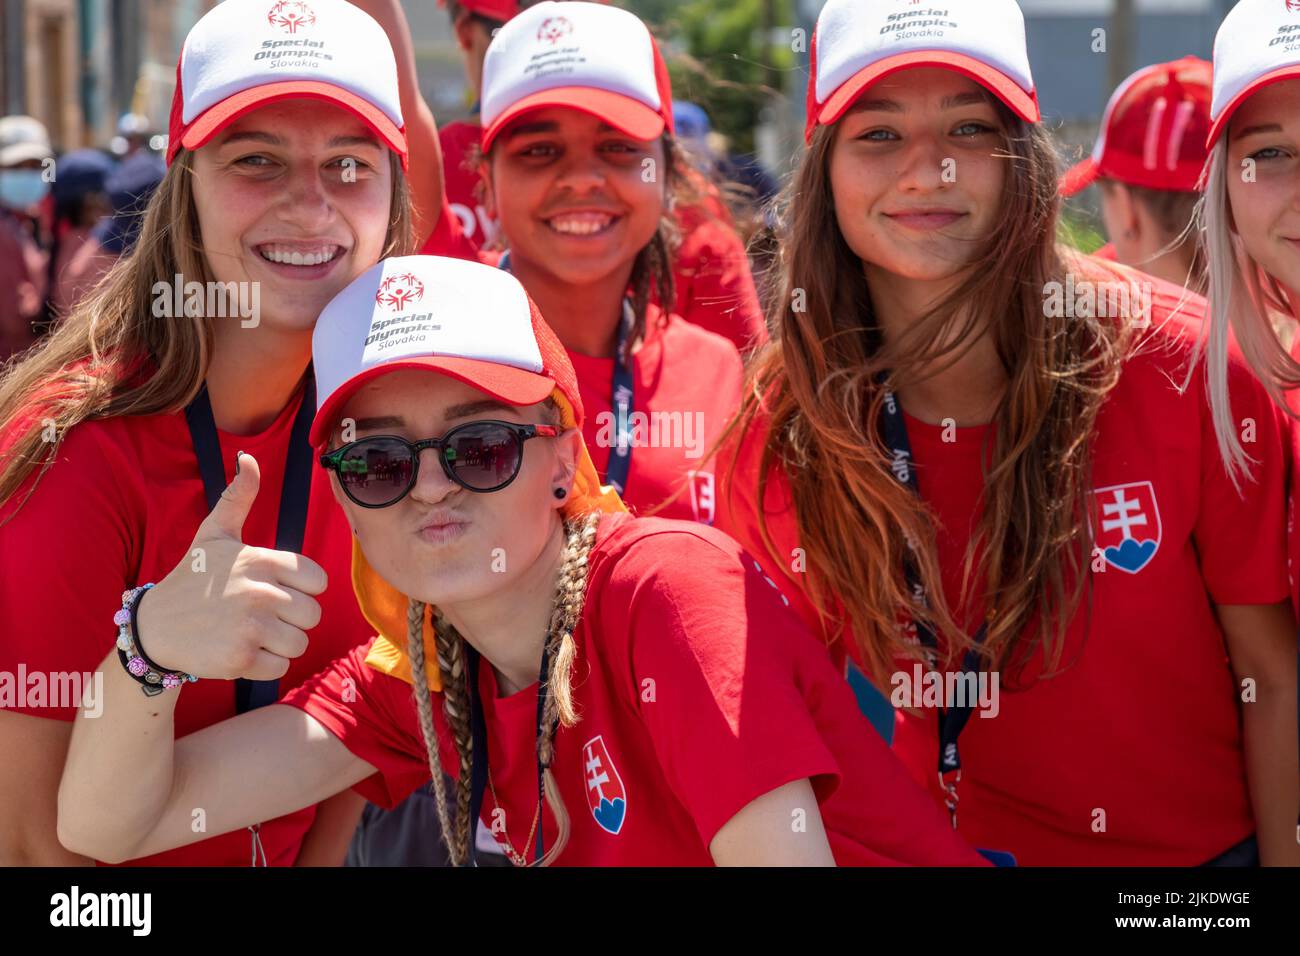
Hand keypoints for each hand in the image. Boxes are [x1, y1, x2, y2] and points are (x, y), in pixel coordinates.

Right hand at [135, 453, 326, 680]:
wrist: (154, 627)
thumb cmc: (193, 577)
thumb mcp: (214, 533)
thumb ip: (238, 498)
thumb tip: (248, 457)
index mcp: (261, 561)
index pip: (318, 581)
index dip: (302, 589)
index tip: (276, 590)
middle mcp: (259, 592)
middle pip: (312, 615)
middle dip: (291, 619)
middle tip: (260, 615)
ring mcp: (250, 627)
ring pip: (299, 643)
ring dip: (280, 644)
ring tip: (251, 633)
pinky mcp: (240, 659)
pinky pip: (280, 667)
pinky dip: (264, 664)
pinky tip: (240, 650)